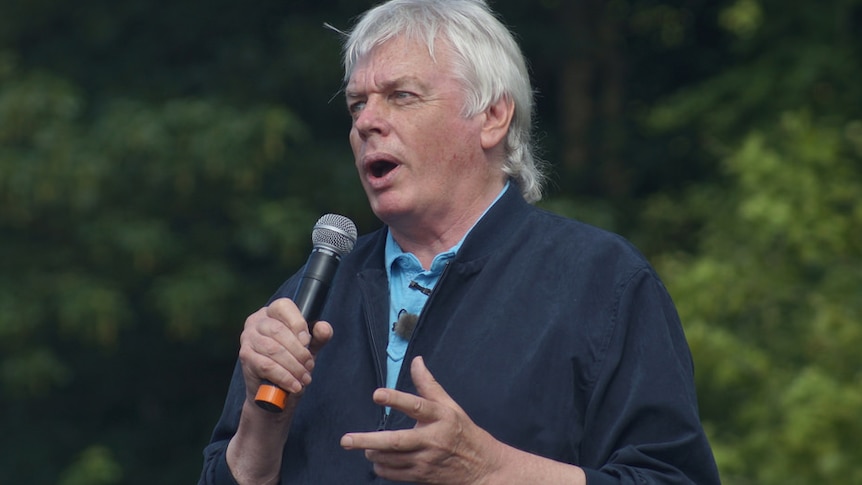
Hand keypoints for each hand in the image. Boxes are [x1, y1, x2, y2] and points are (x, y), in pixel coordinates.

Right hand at [237, 297, 333, 402]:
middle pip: (279, 330)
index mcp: (271, 312)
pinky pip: (266, 366)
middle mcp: (256, 321)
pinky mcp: (245, 357)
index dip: (298, 324)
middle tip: (309, 366)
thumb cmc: (291, 363)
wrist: (273, 392)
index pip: (283, 307)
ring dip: (293, 367)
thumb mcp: (308, 347)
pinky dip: (284, 377)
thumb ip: (318, 336)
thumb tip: (323, 328)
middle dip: (299, 352)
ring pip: (273, 349)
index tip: (308, 343)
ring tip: (304, 378)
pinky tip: (294, 385)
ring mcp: (247, 338)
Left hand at [340, 356, 504, 483]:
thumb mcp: (450, 405)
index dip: (396, 399)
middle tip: (347, 439)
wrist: (482, 467)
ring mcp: (426, 461)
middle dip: (369, 440)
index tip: (377, 394)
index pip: (417, 406)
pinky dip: (382, 468)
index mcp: (441, 417)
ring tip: (363, 446)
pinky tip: (376, 461)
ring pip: (392, 459)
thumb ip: (429, 385)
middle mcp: (432, 439)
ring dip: (373, 453)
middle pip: (397, 441)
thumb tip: (416, 361)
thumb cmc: (463, 431)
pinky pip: (396, 474)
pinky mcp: (423, 476)